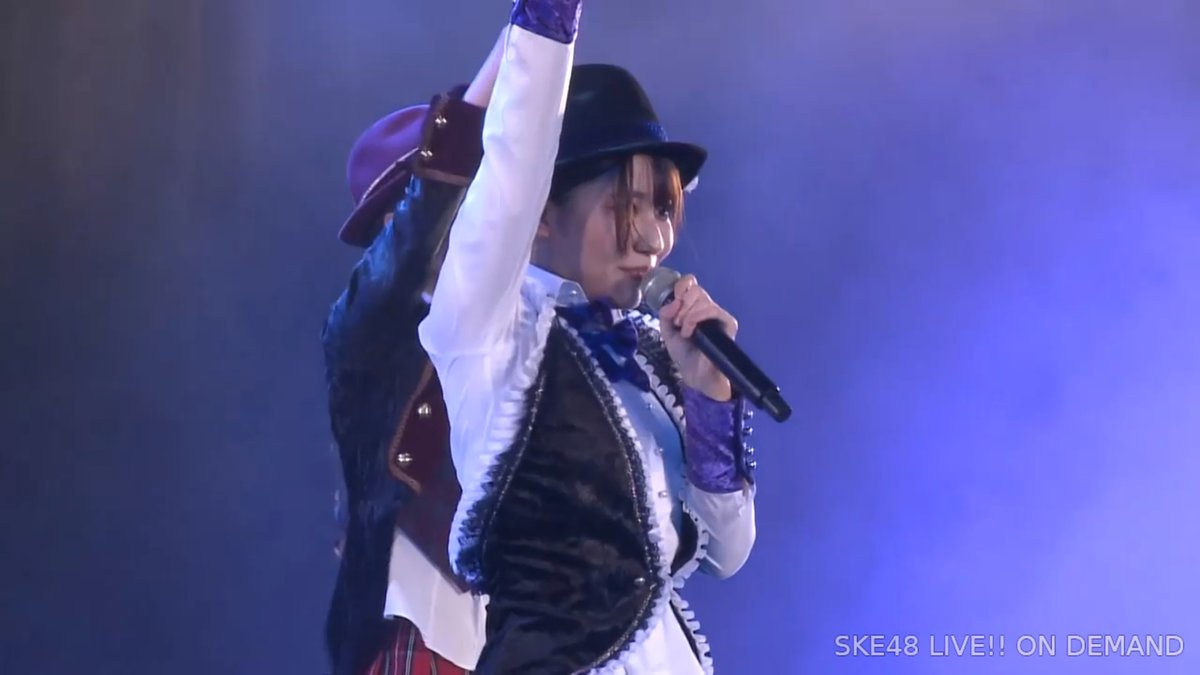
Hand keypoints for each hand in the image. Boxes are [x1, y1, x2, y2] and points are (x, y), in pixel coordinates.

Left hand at [657, 274, 736, 400]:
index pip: (691, 283)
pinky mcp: (728, 323)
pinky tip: (691, 332)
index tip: (674, 299)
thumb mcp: (667, 332)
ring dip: (687, 315)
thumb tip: (673, 302)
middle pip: (696, 289)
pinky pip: (712, 310)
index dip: (681, 285)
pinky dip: (697, 318)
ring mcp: (718, 315)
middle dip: (682, 305)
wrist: (695, 375)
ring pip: (703, 299)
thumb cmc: (684, 354)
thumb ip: (665, 315)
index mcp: (693, 306)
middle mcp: (707, 307)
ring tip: (684, 331)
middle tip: (677, 322)